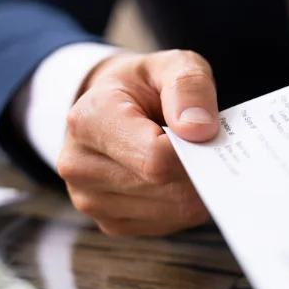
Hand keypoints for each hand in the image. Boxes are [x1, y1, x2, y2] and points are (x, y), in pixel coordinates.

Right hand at [57, 50, 218, 236]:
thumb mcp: (172, 65)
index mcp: (88, 119)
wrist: (113, 107)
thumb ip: (189, 86)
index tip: (208, 133)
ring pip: (173, 210)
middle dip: (199, 169)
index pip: (155, 157)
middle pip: (166, 187)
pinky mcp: (111, 223)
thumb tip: (200, 129)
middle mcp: (79, 164)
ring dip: (195, 188)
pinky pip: (169, 223)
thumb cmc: (145, 86)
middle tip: (208, 146)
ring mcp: (91, 200)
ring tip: (188, 158)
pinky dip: (185, 204)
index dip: (194, 150)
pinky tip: (178, 178)